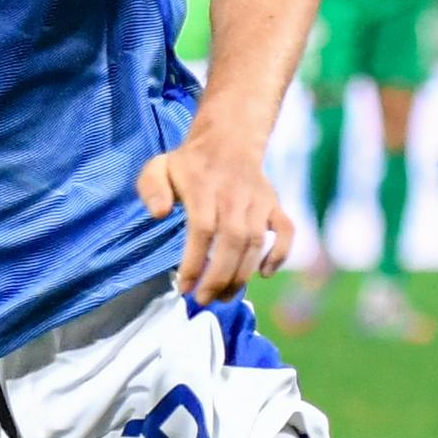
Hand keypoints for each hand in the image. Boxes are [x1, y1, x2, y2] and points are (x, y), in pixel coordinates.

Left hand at [134, 118, 288, 300]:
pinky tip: (264, 274)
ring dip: (242, 274)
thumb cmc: (190, 163)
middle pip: (232, 241)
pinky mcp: (274, 204)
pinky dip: (280, 253)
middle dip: (219, 276)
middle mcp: (234, 195)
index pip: (202, 230)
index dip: (195, 262)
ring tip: (224, 297)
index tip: (185, 287)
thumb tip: (158, 214)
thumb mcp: (159, 166)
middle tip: (204, 300)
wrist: (229, 137)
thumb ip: (151, 187)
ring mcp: (258, 200)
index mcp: (203, 188)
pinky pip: (286, 230)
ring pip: (256, 242)